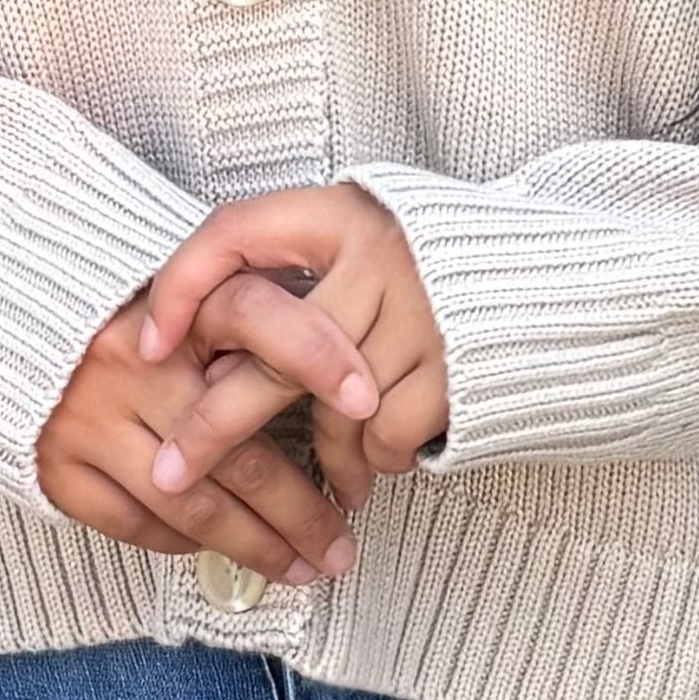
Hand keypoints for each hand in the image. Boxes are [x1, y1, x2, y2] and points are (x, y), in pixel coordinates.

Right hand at [35, 295, 361, 588]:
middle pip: (239, 451)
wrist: (5, 321)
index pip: (260, 316)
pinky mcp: (56, 466)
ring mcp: (88, 419)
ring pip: (194, 505)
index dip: (320, 355)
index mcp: (174, 309)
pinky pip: (138, 524)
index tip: (368, 400)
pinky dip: (185, 544)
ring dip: (257, 547)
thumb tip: (337, 390)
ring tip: (302, 568)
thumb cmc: (124, 317)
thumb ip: (248, 331)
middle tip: (343, 546)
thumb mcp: (189, 298)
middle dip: (303, 512)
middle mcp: (130, 364)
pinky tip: (220, 550)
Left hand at [134, 183, 449, 507]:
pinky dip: (378, 458)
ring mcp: (423, 310)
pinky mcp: (459, 364)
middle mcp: (381, 254)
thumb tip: (197, 357)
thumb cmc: (435, 275)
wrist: (554, 288)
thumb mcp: (364, 247)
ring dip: (326, 457)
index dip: (180, 285)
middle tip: (171, 474)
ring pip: (333, 408)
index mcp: (341, 213)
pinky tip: (382, 461)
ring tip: (330, 486)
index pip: (235, 230)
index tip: (144, 345)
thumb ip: (296, 282)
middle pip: (275, 351)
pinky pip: (386, 432)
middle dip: (215, 424)